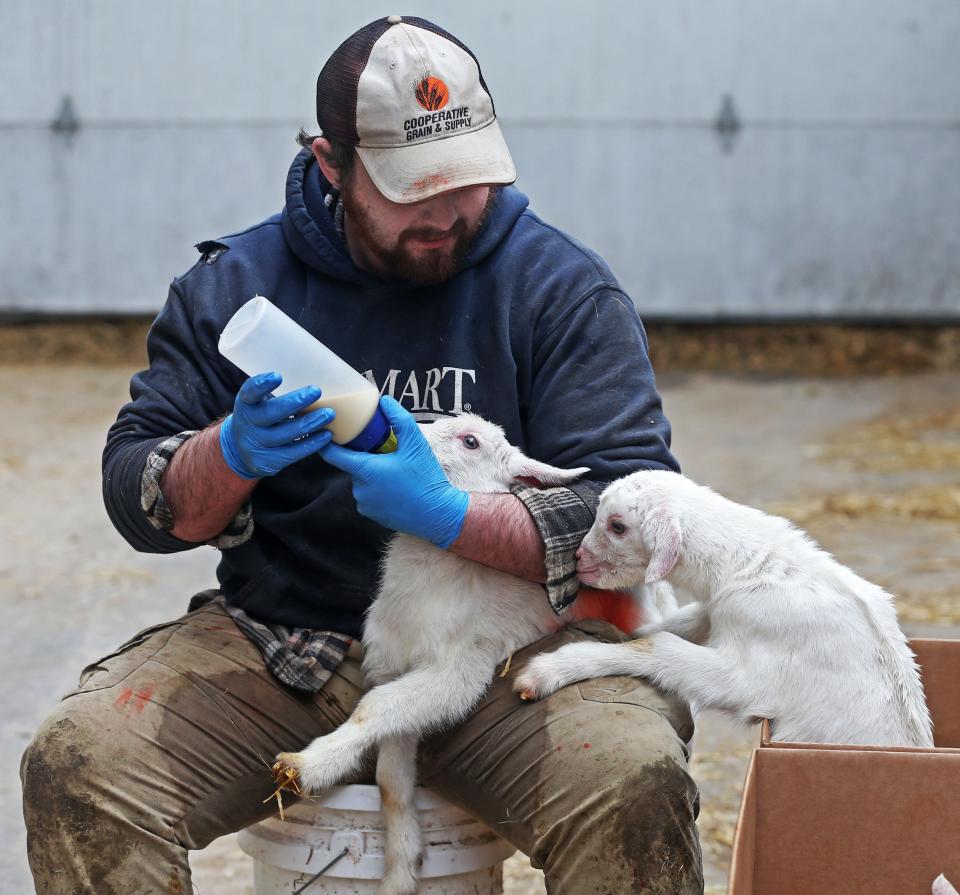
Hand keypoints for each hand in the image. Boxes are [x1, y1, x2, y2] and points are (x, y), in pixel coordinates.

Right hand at [219, 372, 333, 478]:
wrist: (240, 450)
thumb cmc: (259, 417)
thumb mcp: (258, 402)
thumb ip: (274, 393)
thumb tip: (312, 377)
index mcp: (245, 404)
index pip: (249, 393)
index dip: (261, 385)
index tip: (277, 376)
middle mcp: (247, 425)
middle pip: (271, 414)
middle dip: (295, 402)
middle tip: (316, 391)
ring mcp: (256, 445)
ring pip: (285, 435)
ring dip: (310, 423)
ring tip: (329, 414)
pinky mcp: (268, 462)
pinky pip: (292, 453)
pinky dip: (311, 444)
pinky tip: (326, 435)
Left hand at [319, 396, 468, 547]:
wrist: (438, 514)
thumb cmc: (425, 478)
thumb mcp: (415, 443)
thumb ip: (398, 418)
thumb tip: (384, 401)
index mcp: (364, 469)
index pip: (332, 454)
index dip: (328, 441)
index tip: (330, 432)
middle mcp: (359, 488)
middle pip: (353, 466)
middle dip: (366, 458)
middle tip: (386, 453)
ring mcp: (364, 504)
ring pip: (362, 482)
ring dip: (372, 475)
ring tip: (395, 473)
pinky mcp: (372, 515)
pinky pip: (368, 497)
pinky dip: (378, 491)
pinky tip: (396, 488)